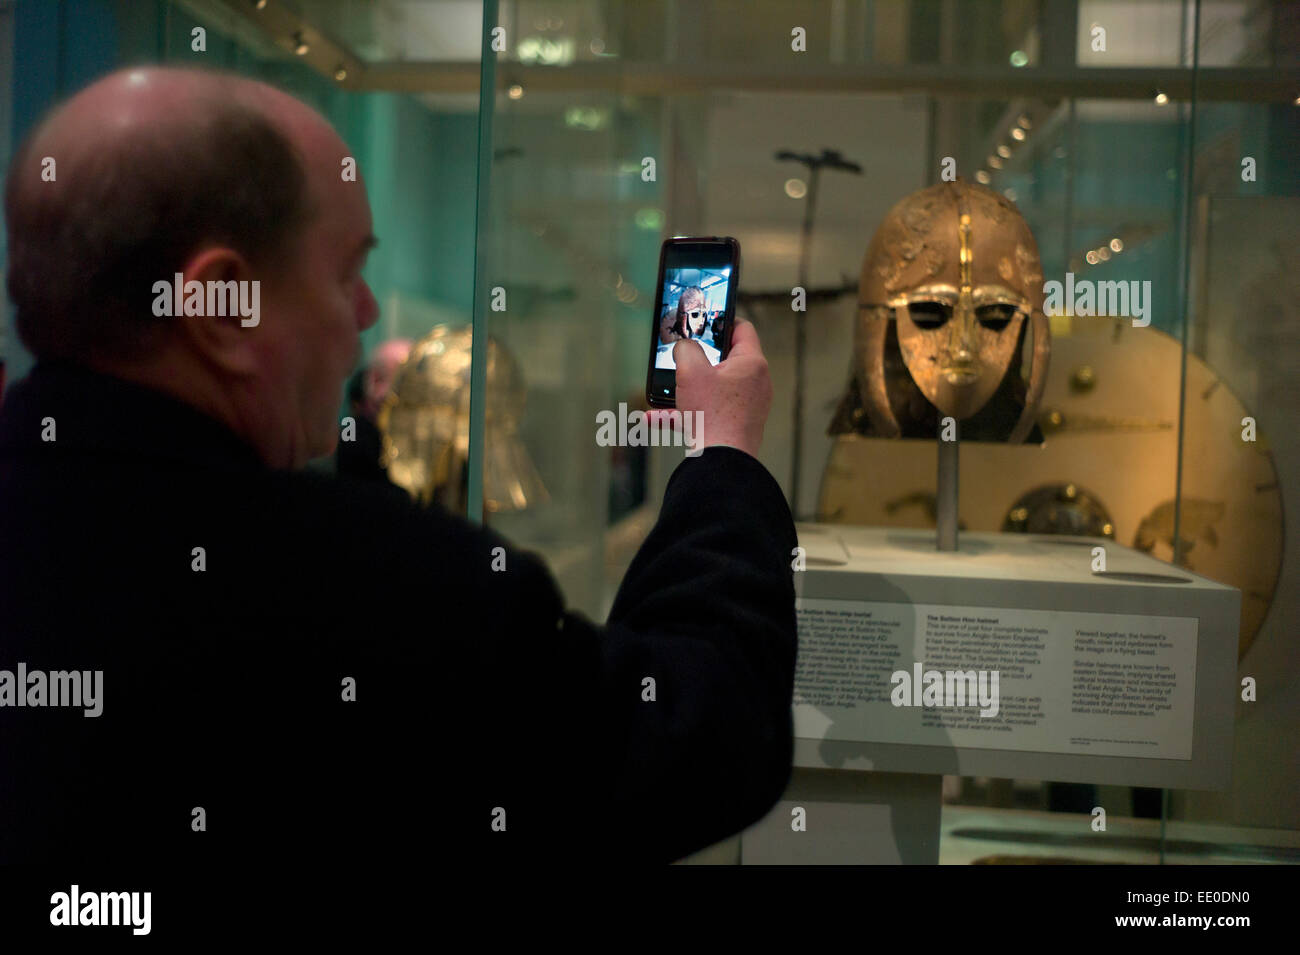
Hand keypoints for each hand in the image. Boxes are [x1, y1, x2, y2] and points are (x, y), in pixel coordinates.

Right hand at [661, 318, 771, 458]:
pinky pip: (706, 413)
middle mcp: (754, 384)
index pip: (742, 329)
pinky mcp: (735, 426)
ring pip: (710, 390)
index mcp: (751, 364)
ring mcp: (746, 407)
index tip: (704, 320)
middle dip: (696, 361)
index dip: (722, 320)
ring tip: (660, 391)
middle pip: (724, 361)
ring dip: (683, 390)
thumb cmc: (712, 416)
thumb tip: (684, 348)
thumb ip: (685, 349)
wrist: (720, 463)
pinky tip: (654, 418)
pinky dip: (684, 413)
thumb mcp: (690, 371)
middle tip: (680, 356)